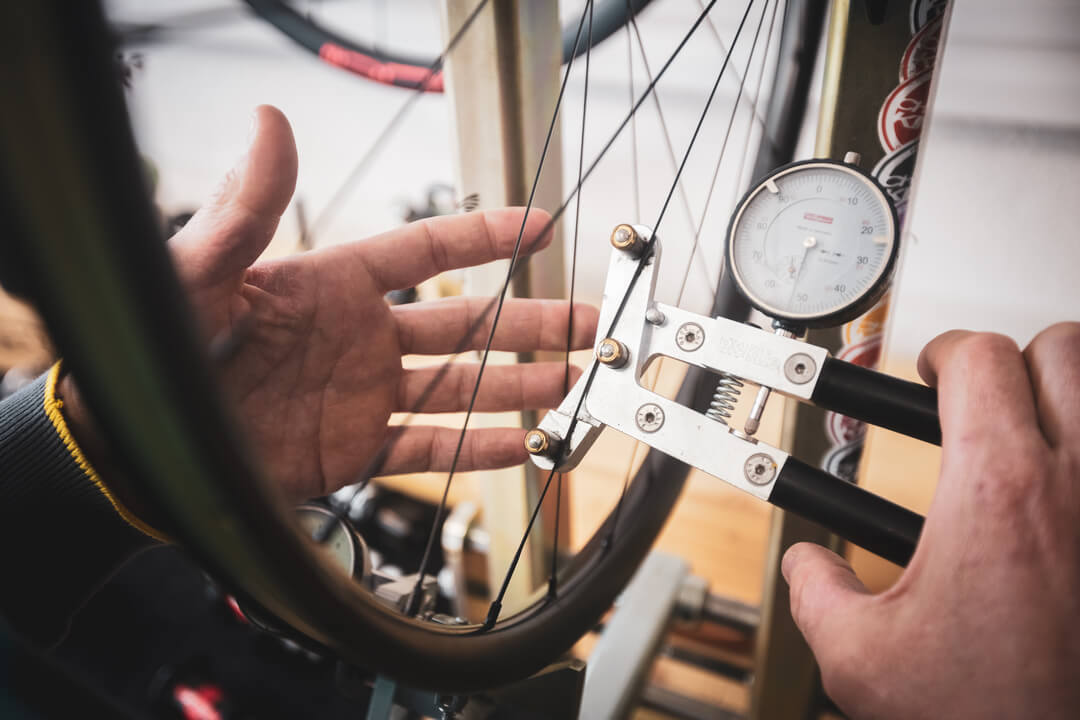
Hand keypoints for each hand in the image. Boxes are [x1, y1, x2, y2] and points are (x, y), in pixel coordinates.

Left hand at [64, 106, 596, 504]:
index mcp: (331, 285)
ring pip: (458, 388)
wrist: (132, 441)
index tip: (540, 224)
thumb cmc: (155, 346)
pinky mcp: (352, 450)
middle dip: (528, 320)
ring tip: (570, 384)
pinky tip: (520, 446)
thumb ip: (247, 207)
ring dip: (516, 386)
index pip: (423, 250)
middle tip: (585, 321)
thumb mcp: (201, 272)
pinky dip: (473, 451)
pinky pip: (425, 450)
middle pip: (463, 323)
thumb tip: (271, 122)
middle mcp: (359, 338)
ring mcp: (360, 396)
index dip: (483, 236)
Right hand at [781, 325, 1079, 718]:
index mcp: (997, 491)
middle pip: (1063, 351)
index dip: (943, 353)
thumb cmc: (991, 716)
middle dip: (1015, 360)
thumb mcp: (864, 658)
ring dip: (1069, 393)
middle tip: (985, 392)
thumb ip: (816, 592)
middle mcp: (1079, 486)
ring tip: (1036, 424)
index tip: (930, 373)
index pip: (979, 360)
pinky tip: (1067, 493)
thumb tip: (807, 566)